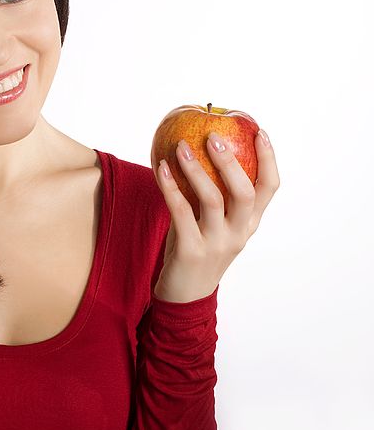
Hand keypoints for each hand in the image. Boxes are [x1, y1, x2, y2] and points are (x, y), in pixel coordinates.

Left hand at [153, 129, 279, 302]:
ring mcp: (217, 244)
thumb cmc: (195, 250)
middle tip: (213, 136)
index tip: (260, 132)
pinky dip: (170, 187)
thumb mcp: (212, 224)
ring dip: (196, 170)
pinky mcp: (191, 251)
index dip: (269, 160)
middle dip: (231, 161)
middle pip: (244, 192)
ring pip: (213, 200)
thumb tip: (196, 150)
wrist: (184, 297)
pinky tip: (160, 168)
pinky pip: (180, 212)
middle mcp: (238, 234)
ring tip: (181, 146)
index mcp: (249, 224)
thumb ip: (211, 196)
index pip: (269, 189)